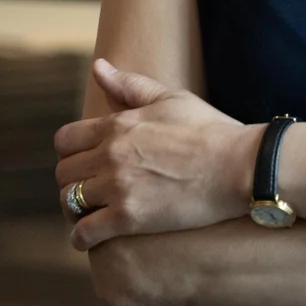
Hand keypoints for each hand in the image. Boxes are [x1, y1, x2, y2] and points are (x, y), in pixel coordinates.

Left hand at [54, 59, 260, 250]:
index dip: (71, 154)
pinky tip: (92, 238)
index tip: (86, 163)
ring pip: (69, 201)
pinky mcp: (129, 217)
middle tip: (91, 191)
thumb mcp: (171, 98)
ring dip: (76, 209)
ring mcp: (117, 187)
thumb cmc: (211, 130)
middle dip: (73, 182)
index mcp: (117, 125)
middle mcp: (110, 154)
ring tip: (92, 213)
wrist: (241, 165)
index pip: (65, 141)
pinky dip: (82, 238)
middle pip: (63, 173)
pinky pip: (84, 232)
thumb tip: (98, 66)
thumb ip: (130, 85)